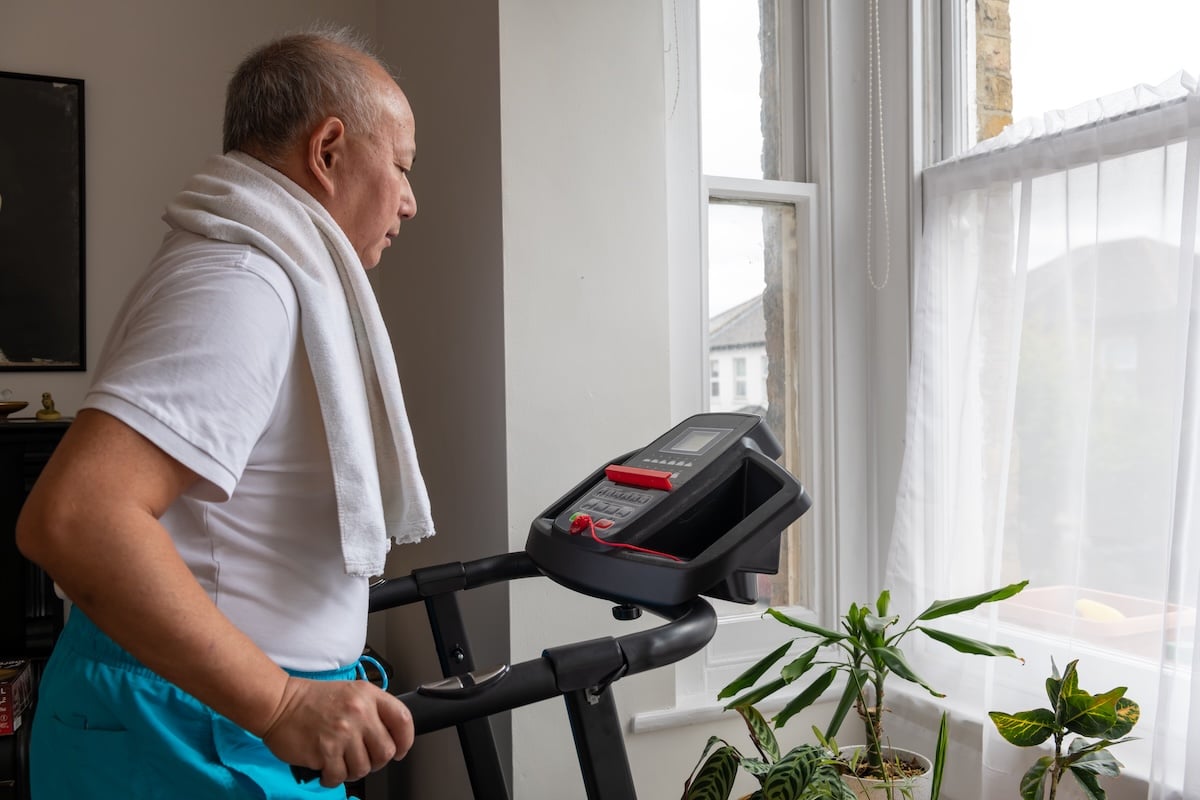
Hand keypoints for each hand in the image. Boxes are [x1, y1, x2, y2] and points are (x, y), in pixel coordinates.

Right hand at [260, 676, 413, 786]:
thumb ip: (372, 709)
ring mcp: (342, 733)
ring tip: (341, 761)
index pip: (403, 719)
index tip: (400, 749)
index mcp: (368, 695)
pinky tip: (326, 767)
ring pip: (364, 768)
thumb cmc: (312, 700)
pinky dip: (333, 778)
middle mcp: (359, 713)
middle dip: (376, 761)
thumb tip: (391, 736)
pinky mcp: (325, 751)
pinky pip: (339, 777)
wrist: (278, 703)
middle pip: (386, 751)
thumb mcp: (350, 692)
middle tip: (363, 758)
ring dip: (353, 770)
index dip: (406, 740)